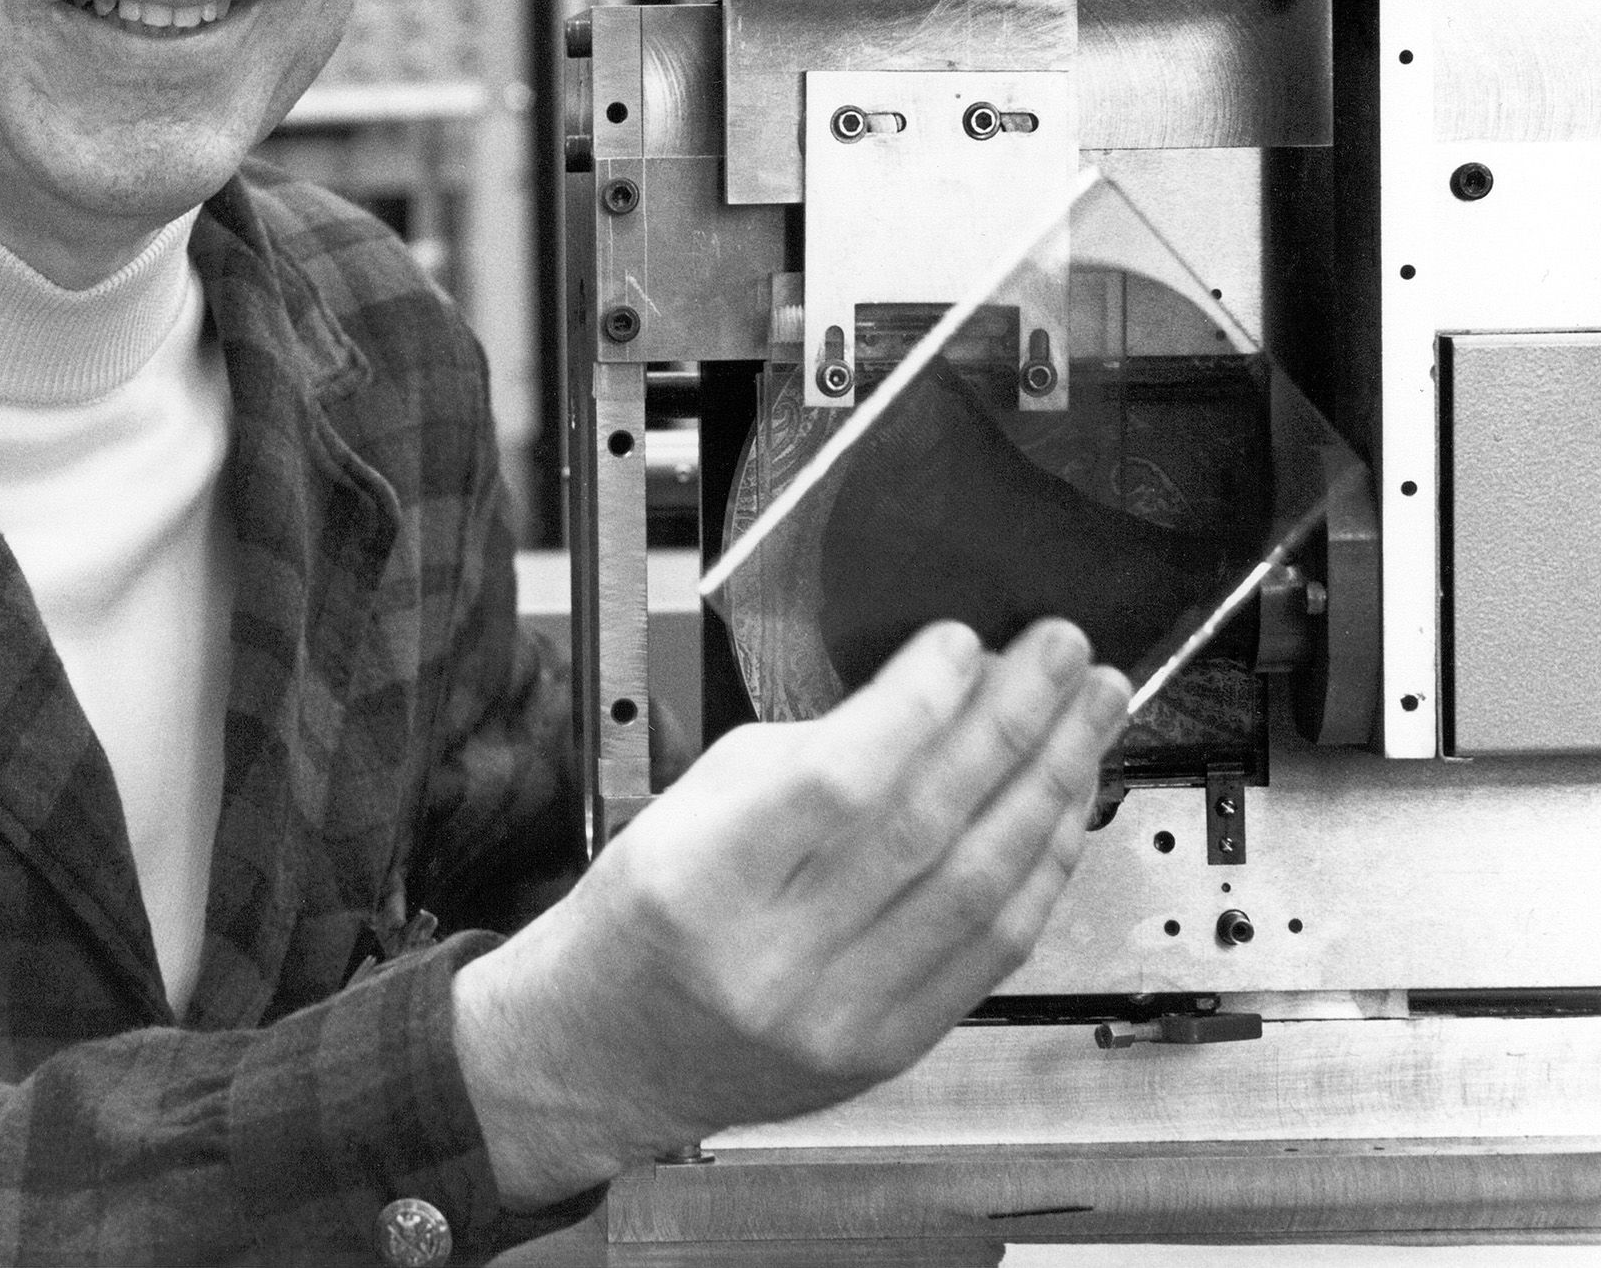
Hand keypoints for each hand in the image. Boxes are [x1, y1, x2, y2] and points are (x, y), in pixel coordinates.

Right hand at [451, 618, 1127, 1207]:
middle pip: (928, 828)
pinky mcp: (890, 1048)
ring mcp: (843, 1014)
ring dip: (1049, 788)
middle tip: (1062, 656)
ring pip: (981, 889)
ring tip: (1089, 715)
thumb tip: (931, 701)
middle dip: (1012, 726)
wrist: (606, 1051)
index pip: (837, 783)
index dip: (916, 706)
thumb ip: (807, 755)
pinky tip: (1062, 806)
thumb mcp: (691, 806)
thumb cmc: (642, 917)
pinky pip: (994, 951)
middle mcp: (779, 960)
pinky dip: (1041, 868)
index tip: (964, 644)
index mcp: (707, 883)